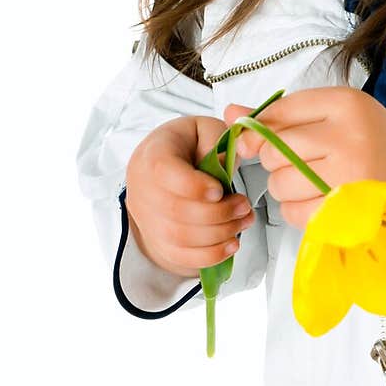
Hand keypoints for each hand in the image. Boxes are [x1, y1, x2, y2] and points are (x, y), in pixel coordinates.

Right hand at [125, 116, 255, 275]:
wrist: (164, 165)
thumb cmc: (186, 145)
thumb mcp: (204, 128)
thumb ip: (216, 140)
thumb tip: (223, 165)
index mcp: (152, 155)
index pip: (163, 172)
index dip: (193, 185)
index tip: (219, 190)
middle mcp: (142, 188)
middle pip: (175, 211)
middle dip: (218, 213)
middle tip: (243, 205)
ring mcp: (147, 218)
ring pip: (180, 237)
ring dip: (219, 234)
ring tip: (243, 221)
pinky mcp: (157, 240)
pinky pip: (181, 257)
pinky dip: (210, 256)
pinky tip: (231, 244)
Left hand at [223, 88, 385, 230]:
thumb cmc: (366, 137)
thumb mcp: (330, 111)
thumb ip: (280, 114)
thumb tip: (230, 112)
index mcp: (344, 104)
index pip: (278, 114)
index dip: (260, 131)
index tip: (261, 141)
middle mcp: (348, 139)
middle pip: (273, 152)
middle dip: (275, 160)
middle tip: (301, 160)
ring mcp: (348, 179)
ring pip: (279, 185)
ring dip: (285, 187)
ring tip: (311, 181)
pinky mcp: (346, 213)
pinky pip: (293, 213)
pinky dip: (296, 210)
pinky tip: (317, 200)